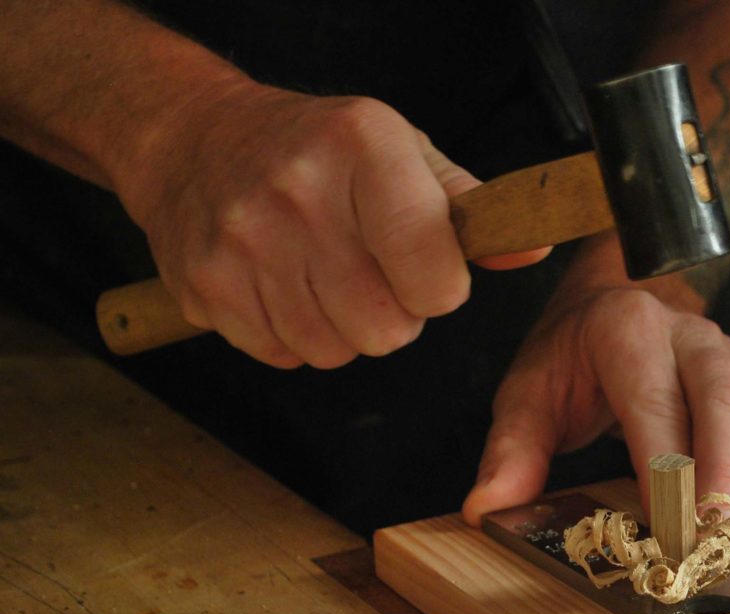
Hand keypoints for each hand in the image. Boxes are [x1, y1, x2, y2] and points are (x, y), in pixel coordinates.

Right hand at [118, 81, 547, 367]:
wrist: (195, 140)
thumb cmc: (319, 151)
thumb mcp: (404, 152)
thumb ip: (470, 206)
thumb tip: (532, 247)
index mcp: (364, 145)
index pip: (435, 275)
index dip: (441, 289)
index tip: (427, 270)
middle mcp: (298, 188)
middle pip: (387, 329)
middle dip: (393, 316)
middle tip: (373, 276)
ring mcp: (244, 239)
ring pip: (334, 350)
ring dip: (342, 329)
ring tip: (326, 278)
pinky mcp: (206, 282)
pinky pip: (282, 355)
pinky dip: (292, 335)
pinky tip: (284, 286)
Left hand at [461, 286, 729, 554]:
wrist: (613, 303)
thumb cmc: (573, 356)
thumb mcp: (528, 391)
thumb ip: (511, 450)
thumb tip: (486, 509)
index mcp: (627, 331)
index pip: (654, 402)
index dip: (668, 467)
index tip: (667, 529)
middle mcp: (690, 336)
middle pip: (726, 398)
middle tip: (721, 539)